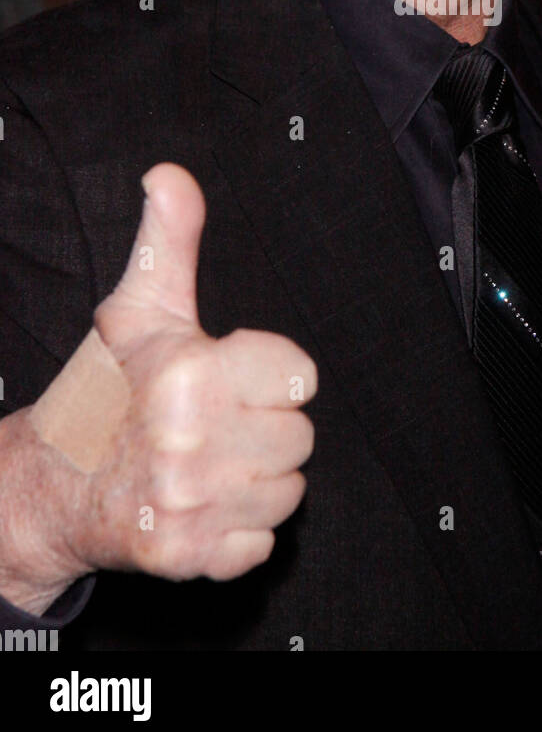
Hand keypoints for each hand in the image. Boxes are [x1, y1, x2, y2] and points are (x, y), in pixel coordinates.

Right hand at [1, 164, 315, 608]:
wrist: (51, 484)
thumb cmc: (106, 391)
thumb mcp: (139, 309)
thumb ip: (170, 239)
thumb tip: (170, 174)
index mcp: (191, 372)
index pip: (300, 376)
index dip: (270, 375)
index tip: (235, 377)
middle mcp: (193, 441)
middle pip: (299, 436)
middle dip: (264, 427)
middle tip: (216, 421)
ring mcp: (190, 505)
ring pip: (288, 491)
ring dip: (256, 479)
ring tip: (209, 461)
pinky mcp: (188, 556)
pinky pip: (261, 542)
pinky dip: (238, 530)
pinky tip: (203, 504)